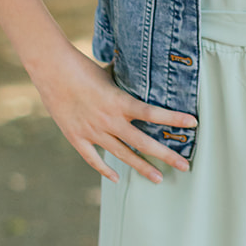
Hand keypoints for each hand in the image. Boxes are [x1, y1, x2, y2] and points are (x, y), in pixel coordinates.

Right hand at [26, 37, 196, 182]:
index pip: (154, 113)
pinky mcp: (76, 137)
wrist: (52, 70)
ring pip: (122, 155)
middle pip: (143, 143)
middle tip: (185, 166)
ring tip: (159, 178)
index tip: (194, 124)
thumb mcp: (109, 72)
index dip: (174, 119)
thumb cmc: (82, 67)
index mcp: (120, 102)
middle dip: (166, 155)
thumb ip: (125, 78)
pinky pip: (93, 159)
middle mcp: (110, 120)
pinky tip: (117, 178)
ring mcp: (93, 131)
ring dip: (142, 167)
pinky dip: (105, 169)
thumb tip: (140, 68)